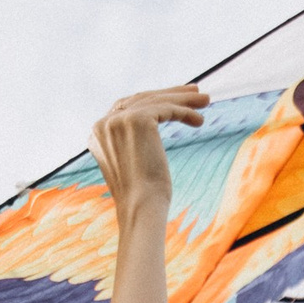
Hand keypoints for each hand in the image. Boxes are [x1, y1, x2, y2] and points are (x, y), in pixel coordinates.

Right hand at [92, 85, 209, 228]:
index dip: (152, 102)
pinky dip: (185, 111)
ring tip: (206, 101)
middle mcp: (104, 123)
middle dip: (170, 95)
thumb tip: (150, 135)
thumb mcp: (133, 165)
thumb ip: (132, 144)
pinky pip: (166, 108)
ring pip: (156, 101)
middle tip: (194, 93)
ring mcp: (119, 119)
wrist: (141, 209)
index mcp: (97, 134)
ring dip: (183, 100)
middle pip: (141, 99)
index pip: (127, 107)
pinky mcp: (138, 119)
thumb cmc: (142, 198)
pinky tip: (199, 121)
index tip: (173, 100)